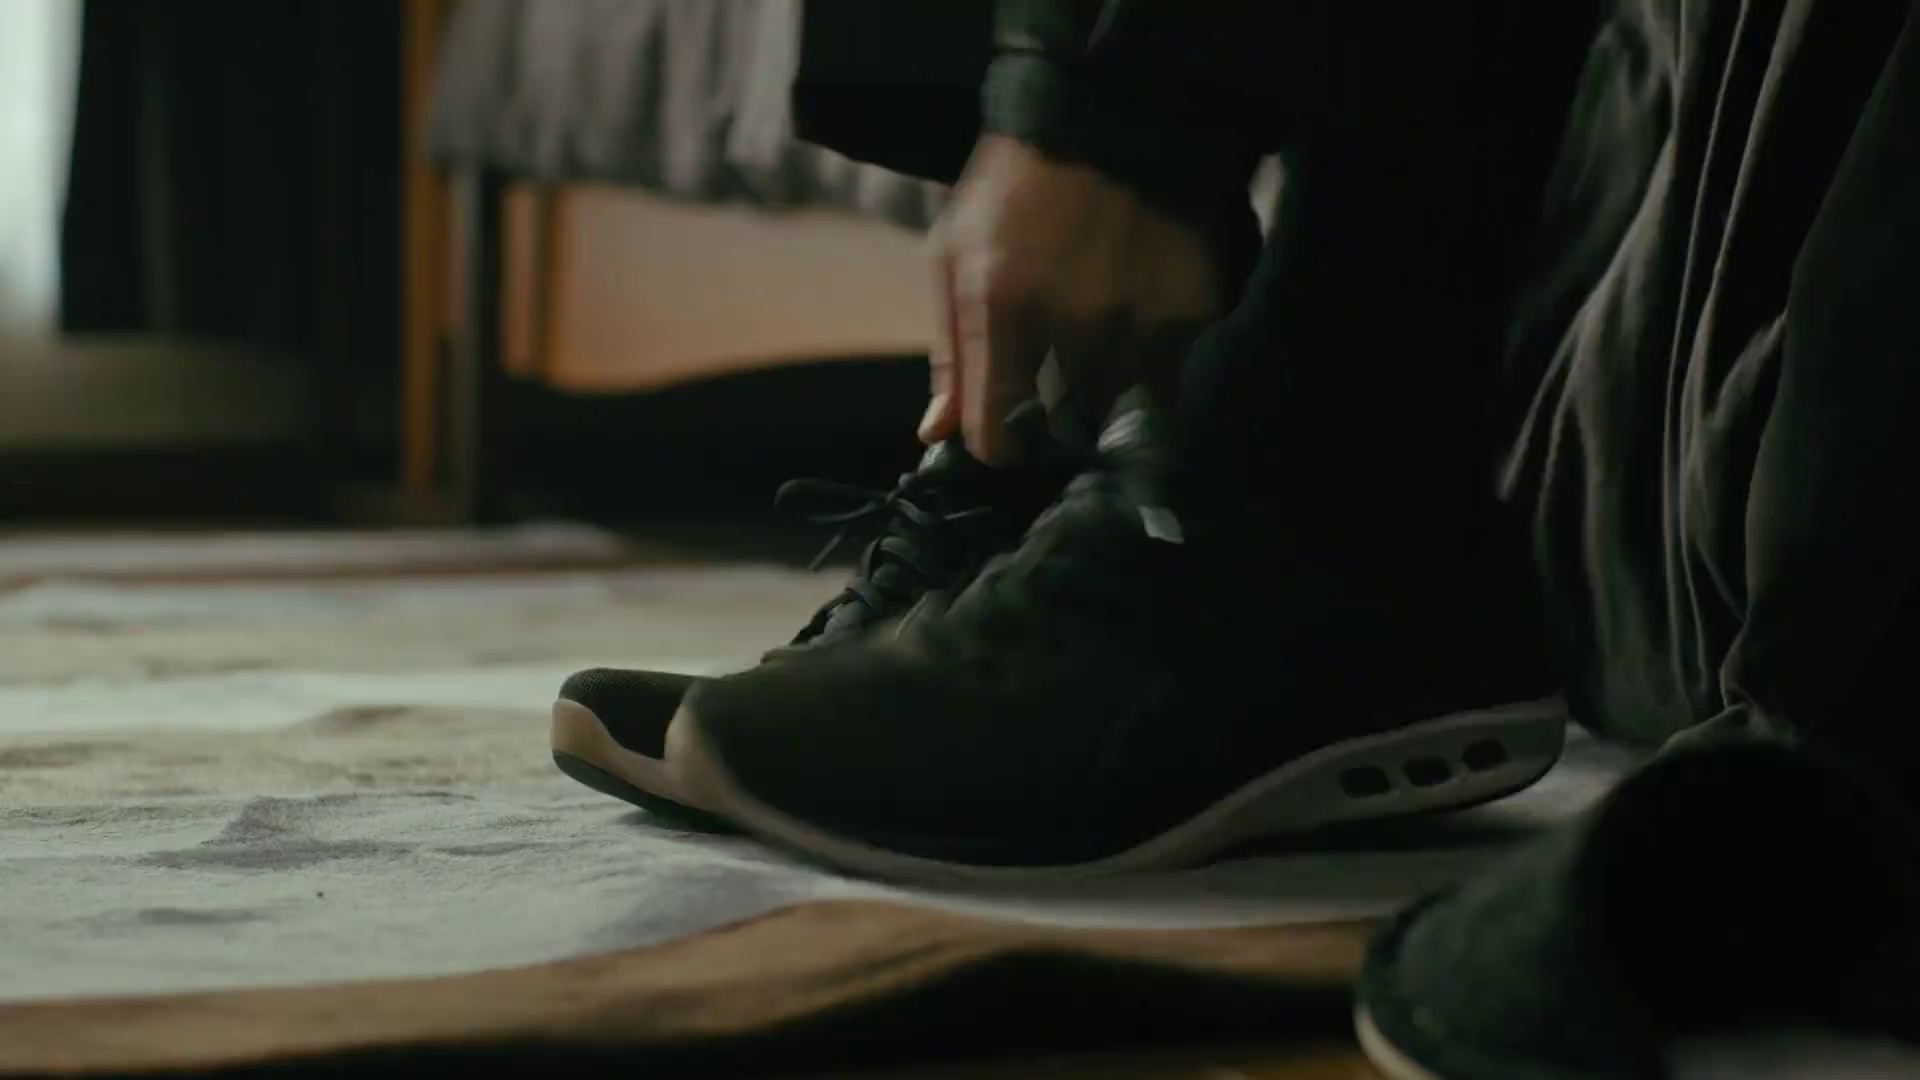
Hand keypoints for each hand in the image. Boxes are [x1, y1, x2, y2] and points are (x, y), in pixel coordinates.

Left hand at [922, 135, 1228, 462]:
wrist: (1107, 113)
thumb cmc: (1014, 190)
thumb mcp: (954, 254)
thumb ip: (950, 351)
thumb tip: (939, 435)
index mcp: (1000, 306)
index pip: (998, 434)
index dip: (999, 447)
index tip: (1008, 438)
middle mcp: (1071, 320)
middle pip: (1064, 425)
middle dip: (1057, 420)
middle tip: (1057, 391)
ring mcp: (1137, 316)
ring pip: (1121, 406)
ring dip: (1109, 396)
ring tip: (1103, 358)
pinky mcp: (1192, 308)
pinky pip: (1172, 379)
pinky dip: (1156, 371)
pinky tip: (1142, 336)